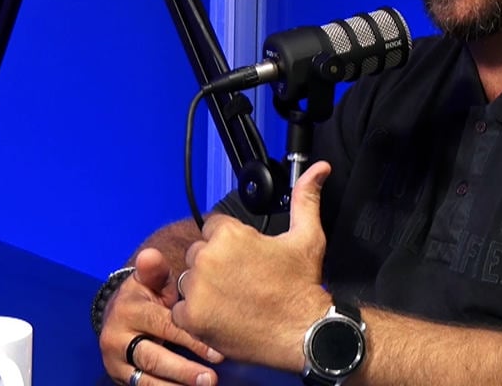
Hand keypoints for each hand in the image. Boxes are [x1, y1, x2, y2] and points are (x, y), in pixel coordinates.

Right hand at [99, 247, 223, 385]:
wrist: (118, 314)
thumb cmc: (147, 294)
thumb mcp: (150, 280)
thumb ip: (155, 270)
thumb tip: (150, 255)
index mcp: (129, 310)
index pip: (163, 326)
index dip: (191, 340)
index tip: (218, 353)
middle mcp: (117, 337)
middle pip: (153, 357)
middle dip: (184, 370)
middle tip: (212, 378)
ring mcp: (116, 361)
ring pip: (145, 378)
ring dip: (176, 385)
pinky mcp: (119, 377)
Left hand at [172, 161, 334, 372]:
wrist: (304, 332)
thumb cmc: (303, 285)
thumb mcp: (307, 236)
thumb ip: (306, 197)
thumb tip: (319, 168)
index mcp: (229, 234)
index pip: (213, 229)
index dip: (231, 244)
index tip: (247, 260)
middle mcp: (207, 258)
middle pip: (199, 254)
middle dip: (215, 266)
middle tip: (243, 282)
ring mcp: (197, 289)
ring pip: (189, 281)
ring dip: (204, 289)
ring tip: (233, 300)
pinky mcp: (191, 318)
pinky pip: (181, 311)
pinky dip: (197, 316)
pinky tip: (222, 317)